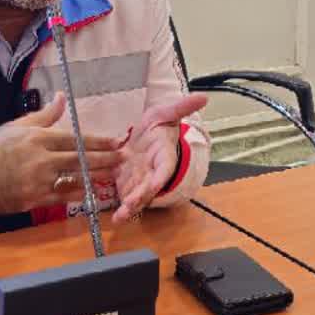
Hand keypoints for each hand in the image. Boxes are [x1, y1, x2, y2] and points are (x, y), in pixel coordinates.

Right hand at [0, 92, 123, 216]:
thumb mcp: (18, 126)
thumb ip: (45, 115)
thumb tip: (61, 97)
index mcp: (38, 139)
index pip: (76, 139)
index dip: (99, 141)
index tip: (117, 141)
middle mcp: (40, 160)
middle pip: (80, 160)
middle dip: (105, 159)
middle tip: (123, 158)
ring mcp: (36, 182)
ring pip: (74, 180)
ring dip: (95, 177)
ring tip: (112, 174)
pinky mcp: (32, 200)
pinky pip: (61, 197)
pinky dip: (77, 194)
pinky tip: (91, 191)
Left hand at [112, 93, 207, 222]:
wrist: (145, 134)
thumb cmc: (159, 125)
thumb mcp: (167, 112)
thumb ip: (182, 107)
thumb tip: (203, 97)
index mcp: (164, 155)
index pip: (165, 168)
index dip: (160, 177)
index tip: (154, 185)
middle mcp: (152, 171)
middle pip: (148, 187)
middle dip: (140, 197)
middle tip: (131, 206)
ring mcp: (139, 178)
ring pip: (135, 195)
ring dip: (128, 207)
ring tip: (119, 218)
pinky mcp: (124, 181)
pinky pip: (120, 194)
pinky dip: (116, 205)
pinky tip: (110, 216)